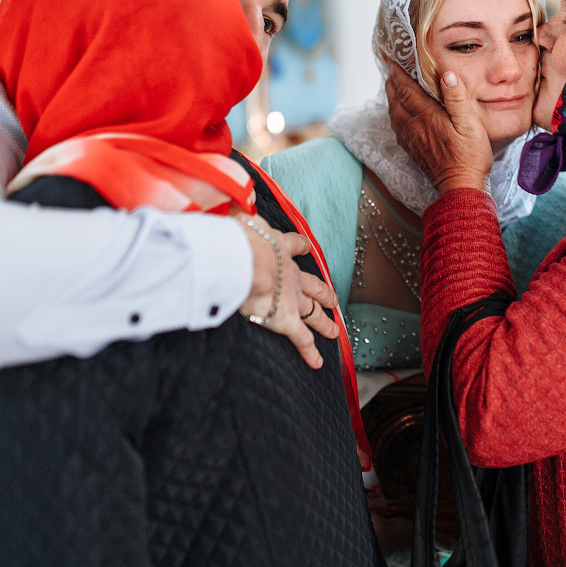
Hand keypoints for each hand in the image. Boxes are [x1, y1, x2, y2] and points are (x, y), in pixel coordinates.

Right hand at [234, 212, 339, 368]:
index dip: (300, 247)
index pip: (295, 245)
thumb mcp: (238, 220)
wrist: (243, 261)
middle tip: (333, 299)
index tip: (305, 248)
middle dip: (324, 293)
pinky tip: (318, 363)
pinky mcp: (288, 320)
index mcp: (279, 247)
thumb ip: (238, 214)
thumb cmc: (236, 239)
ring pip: (314, 313)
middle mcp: (291, 274)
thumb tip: (232, 204)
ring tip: (333, 330)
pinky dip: (310, 352)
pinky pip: (302, 340)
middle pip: (314, 285)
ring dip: (324, 323)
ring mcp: (293, 298)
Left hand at [385, 64, 491, 193]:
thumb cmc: (470, 156)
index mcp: (427, 117)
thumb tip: (447, 74)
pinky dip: (394, 117)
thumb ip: (457, 98)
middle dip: (392, 83)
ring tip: (392, 88)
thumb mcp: (470, 124)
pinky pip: (397, 129)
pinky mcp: (414, 151)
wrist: (460, 187)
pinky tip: (398, 116)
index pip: (407, 90)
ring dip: (391, 99)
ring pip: (394, 115)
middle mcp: (415, 127)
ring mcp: (412, 140)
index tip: (391, 59)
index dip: (398, 73)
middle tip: (390, 70)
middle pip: (396, 100)